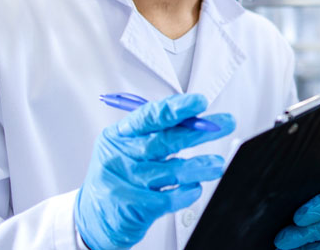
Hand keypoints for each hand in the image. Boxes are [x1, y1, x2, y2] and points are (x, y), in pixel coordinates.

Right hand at [75, 93, 234, 249]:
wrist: (93, 218)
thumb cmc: (121, 175)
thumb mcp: (130, 148)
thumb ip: (157, 132)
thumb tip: (197, 117)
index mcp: (119, 135)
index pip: (149, 116)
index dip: (176, 108)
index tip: (200, 102)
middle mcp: (120, 156)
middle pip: (166, 140)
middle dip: (199, 131)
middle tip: (226, 123)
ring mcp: (126, 182)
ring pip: (173, 170)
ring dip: (200, 166)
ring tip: (218, 165)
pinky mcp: (134, 207)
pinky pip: (170, 197)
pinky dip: (188, 192)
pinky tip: (195, 188)